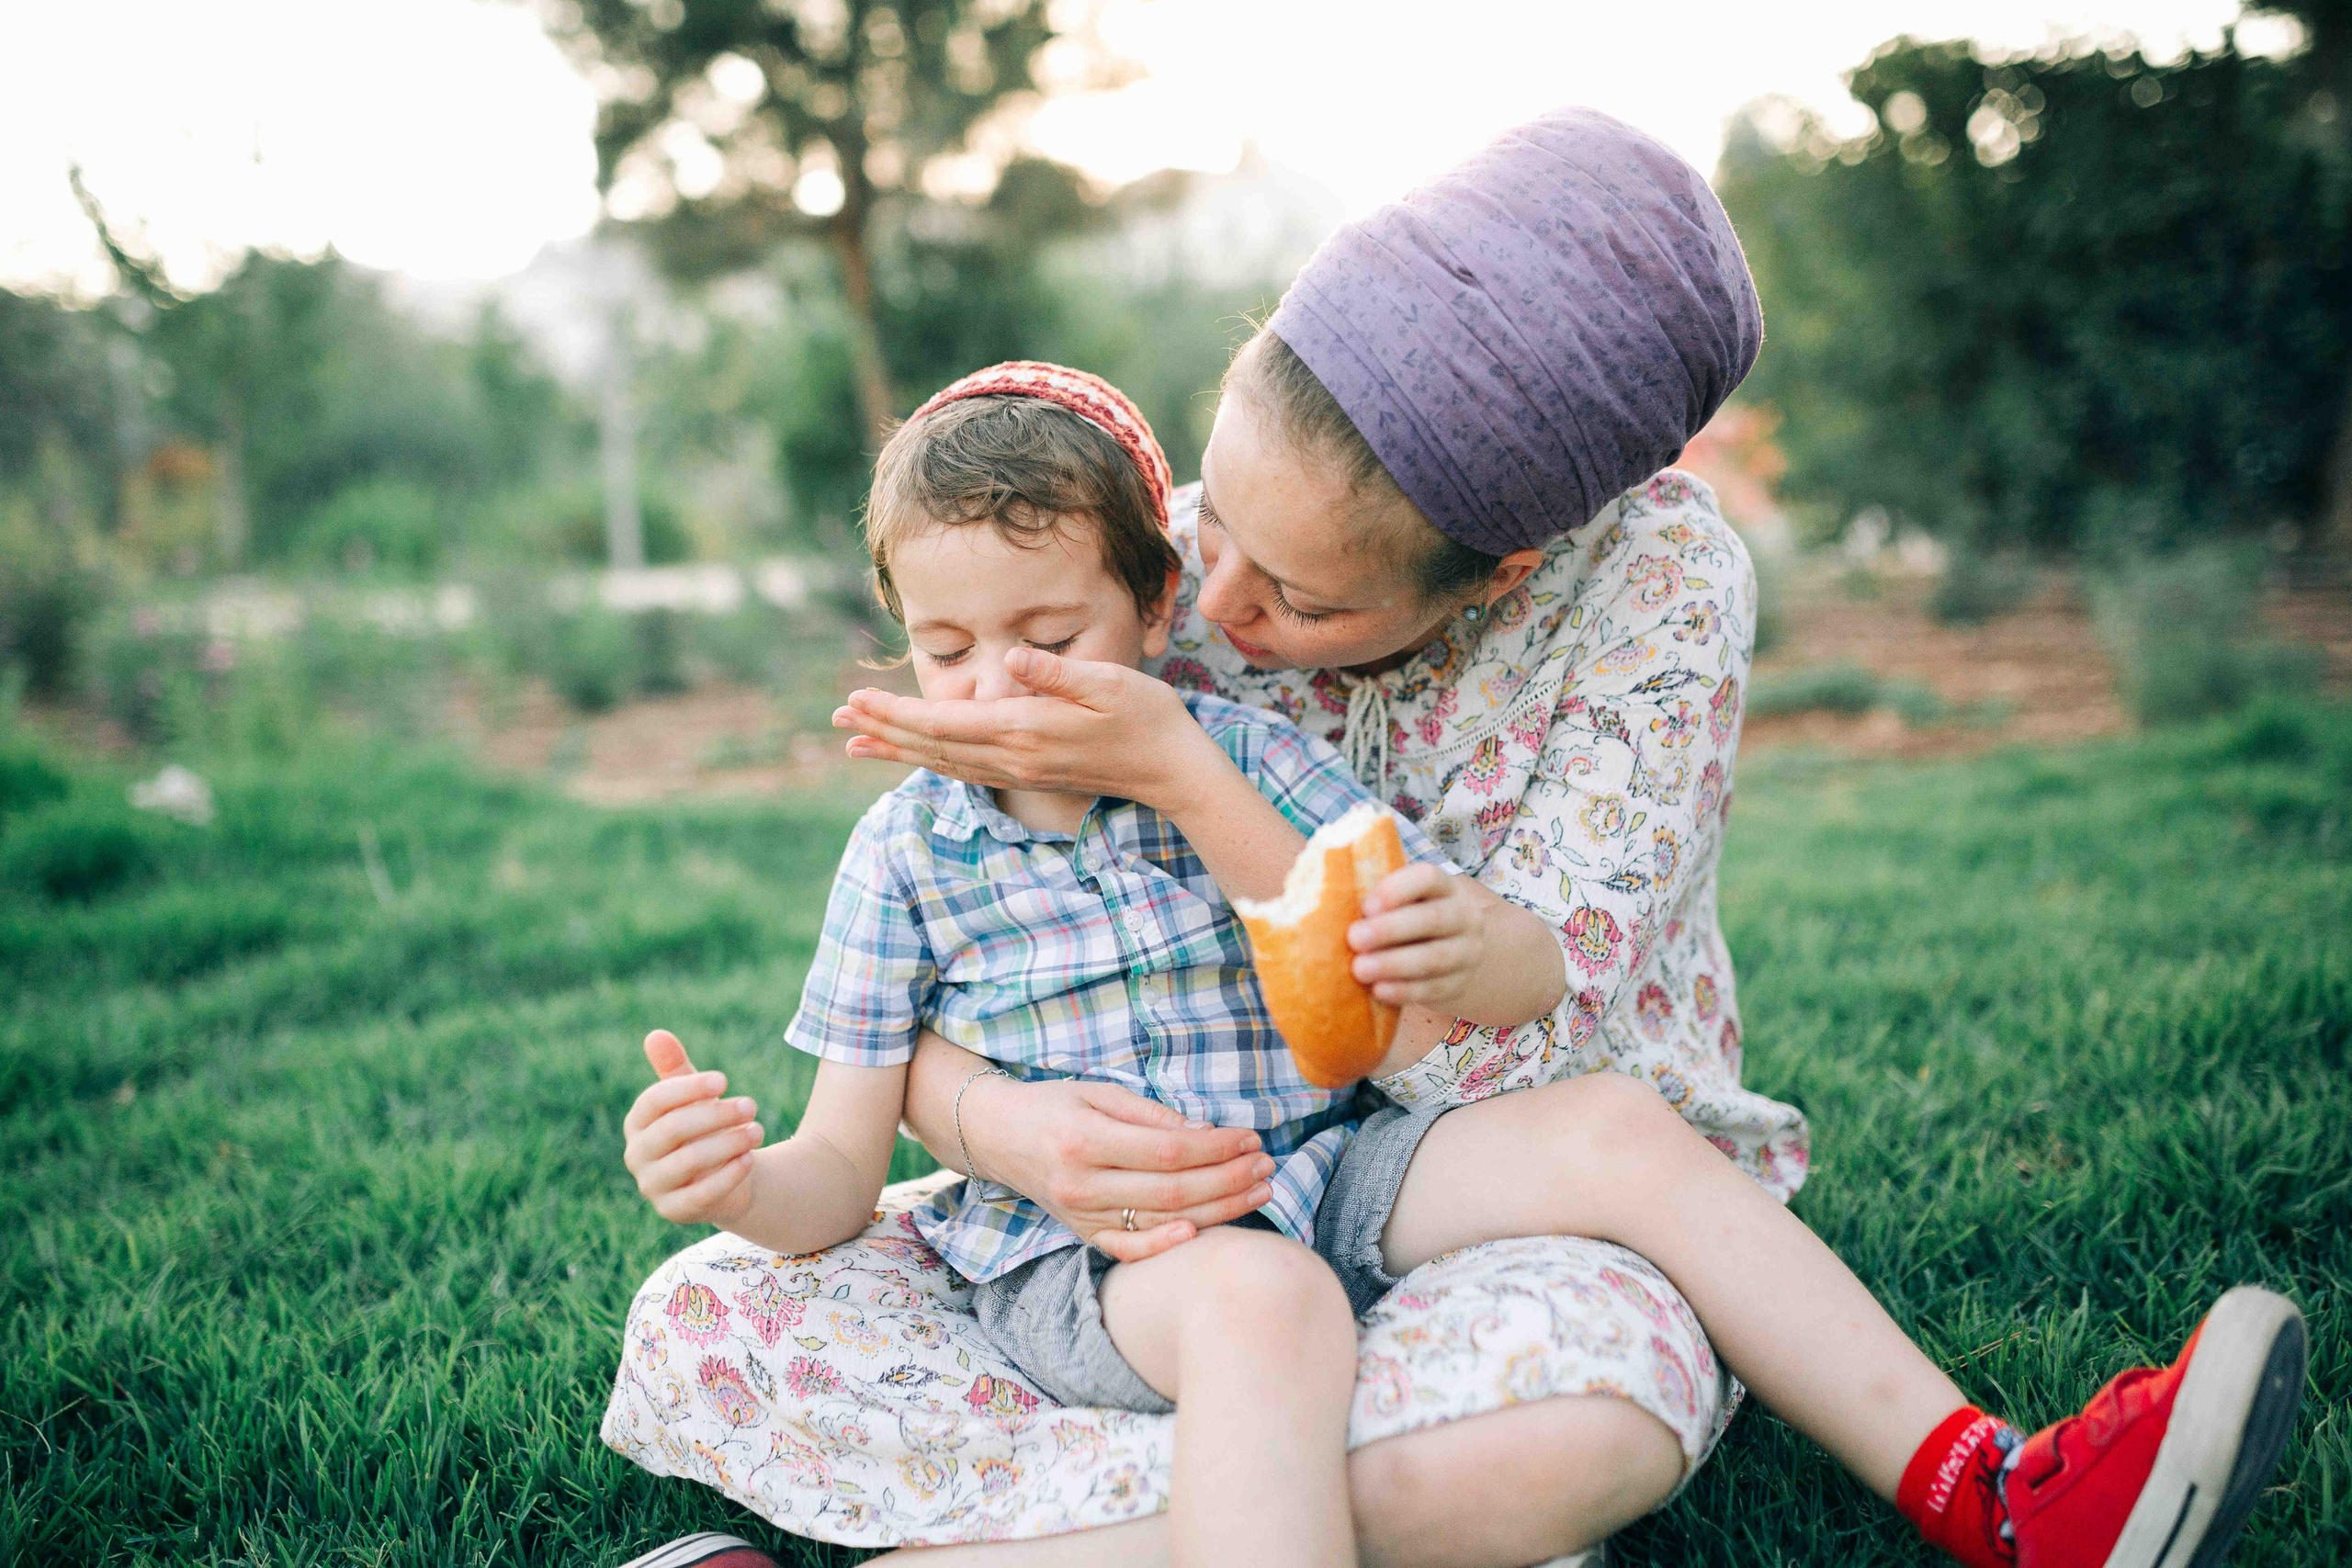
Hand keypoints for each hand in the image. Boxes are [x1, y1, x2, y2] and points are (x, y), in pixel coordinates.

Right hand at [623, 1029, 763, 1227]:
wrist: (726, 1177)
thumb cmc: (705, 1129)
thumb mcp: (694, 1097)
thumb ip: (675, 1069)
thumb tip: (655, 1034)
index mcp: (637, 1123)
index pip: (654, 1101)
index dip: (688, 1088)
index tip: (724, 1080)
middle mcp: (637, 1155)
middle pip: (672, 1130)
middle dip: (715, 1115)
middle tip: (751, 1105)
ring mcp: (652, 1186)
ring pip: (688, 1163)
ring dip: (728, 1143)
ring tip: (758, 1130)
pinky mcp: (674, 1211)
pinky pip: (700, 1195)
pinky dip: (727, 1175)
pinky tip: (750, 1159)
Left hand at [832, 650, 1215, 811]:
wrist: (1174, 771)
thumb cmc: (1148, 717)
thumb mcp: (1110, 682)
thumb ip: (1057, 672)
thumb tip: (1013, 657)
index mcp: (1026, 728)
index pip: (943, 724)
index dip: (894, 713)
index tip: (855, 701)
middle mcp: (1015, 756)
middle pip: (931, 747)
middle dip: (881, 731)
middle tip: (836, 720)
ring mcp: (1021, 770)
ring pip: (943, 763)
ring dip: (897, 751)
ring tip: (855, 743)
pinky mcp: (1029, 772)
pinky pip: (965, 771)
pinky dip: (929, 763)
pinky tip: (912, 757)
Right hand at [962, 1071, 1277, 1262]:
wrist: (997, 1136)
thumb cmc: (1053, 1106)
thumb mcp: (1099, 1093)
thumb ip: (1152, 1116)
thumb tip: (1206, 1132)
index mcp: (1086, 1141)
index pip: (1169, 1152)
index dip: (1217, 1147)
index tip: (1251, 1138)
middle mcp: (1083, 1185)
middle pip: (1173, 1192)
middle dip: (1228, 1179)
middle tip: (1266, 1166)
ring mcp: (1082, 1216)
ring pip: (1161, 1222)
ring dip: (1217, 1209)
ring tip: (1257, 1192)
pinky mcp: (1083, 1234)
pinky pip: (1130, 1249)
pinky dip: (1166, 1246)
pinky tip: (1203, 1234)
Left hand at [1349, 864, 1513, 1011]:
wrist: (1442, 953)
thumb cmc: (1404, 919)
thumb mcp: (1397, 901)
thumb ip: (1371, 898)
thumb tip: (1322, 895)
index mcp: (1444, 886)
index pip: (1427, 878)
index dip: (1396, 890)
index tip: (1365, 907)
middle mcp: (1464, 914)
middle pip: (1432, 919)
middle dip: (1390, 930)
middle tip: (1354, 939)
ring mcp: (1468, 950)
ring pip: (1435, 957)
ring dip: (1394, 964)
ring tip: (1359, 969)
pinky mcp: (1461, 983)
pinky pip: (1436, 988)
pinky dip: (1405, 990)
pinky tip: (1379, 991)